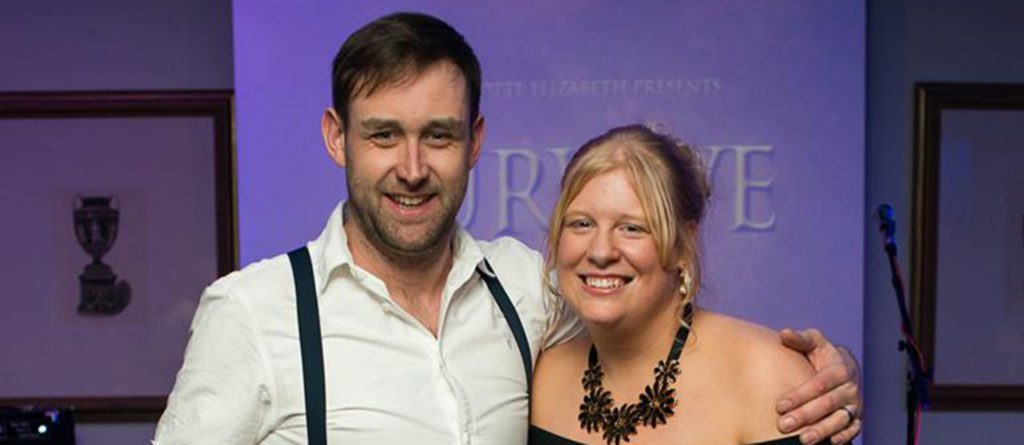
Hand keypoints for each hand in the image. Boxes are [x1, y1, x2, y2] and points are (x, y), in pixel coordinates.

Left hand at [776, 328, 860, 443]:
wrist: (843, 367)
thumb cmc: (822, 354)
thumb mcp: (813, 342)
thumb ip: (799, 339)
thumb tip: (784, 334)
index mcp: (839, 369)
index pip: (819, 384)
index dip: (799, 395)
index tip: (779, 405)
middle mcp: (849, 388)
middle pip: (827, 404)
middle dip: (805, 416)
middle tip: (783, 425)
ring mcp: (854, 404)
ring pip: (840, 420)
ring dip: (822, 431)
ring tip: (803, 440)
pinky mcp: (857, 418)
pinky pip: (853, 429)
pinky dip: (842, 437)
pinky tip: (830, 443)